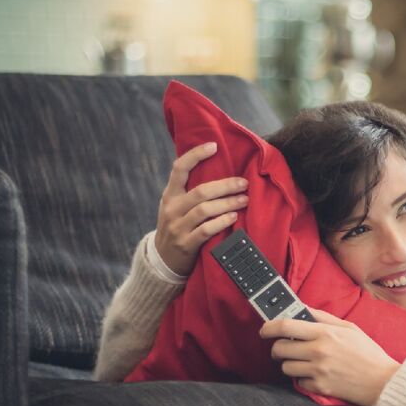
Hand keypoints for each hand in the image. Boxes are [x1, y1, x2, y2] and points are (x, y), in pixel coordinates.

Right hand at [154, 142, 249, 275]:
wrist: (162, 259)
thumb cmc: (177, 225)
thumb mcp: (175, 205)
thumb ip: (189, 190)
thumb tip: (217, 167)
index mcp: (170, 194)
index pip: (179, 168)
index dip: (195, 155)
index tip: (214, 146)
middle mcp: (172, 208)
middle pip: (201, 191)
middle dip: (225, 186)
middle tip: (244, 183)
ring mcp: (178, 227)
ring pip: (205, 210)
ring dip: (228, 204)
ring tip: (244, 200)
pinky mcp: (186, 244)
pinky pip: (206, 230)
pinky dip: (221, 222)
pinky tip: (234, 217)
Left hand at [260, 309, 401, 405]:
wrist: (383, 381)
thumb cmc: (368, 353)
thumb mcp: (349, 328)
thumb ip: (323, 318)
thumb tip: (302, 309)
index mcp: (326, 333)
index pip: (285, 326)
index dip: (269, 327)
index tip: (264, 329)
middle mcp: (319, 352)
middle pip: (280, 348)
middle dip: (278, 348)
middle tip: (284, 348)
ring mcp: (318, 371)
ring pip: (285, 367)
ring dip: (290, 364)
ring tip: (304, 362)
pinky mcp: (320, 388)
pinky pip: (298, 382)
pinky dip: (303, 379)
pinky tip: (316, 375)